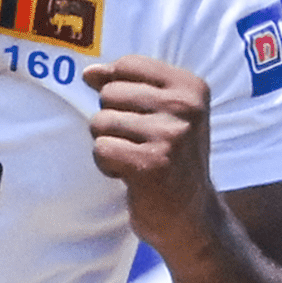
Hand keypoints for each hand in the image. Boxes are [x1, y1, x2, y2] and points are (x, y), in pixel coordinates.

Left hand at [82, 55, 221, 252]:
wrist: (192, 216)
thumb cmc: (170, 157)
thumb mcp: (159, 113)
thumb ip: (123, 85)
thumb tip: (89, 73)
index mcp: (190, 87)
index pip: (127, 66)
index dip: (117, 91)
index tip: (139, 115)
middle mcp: (185, 108)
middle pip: (109, 94)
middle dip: (112, 120)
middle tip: (139, 144)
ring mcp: (170, 137)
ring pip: (100, 122)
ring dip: (110, 144)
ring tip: (136, 159)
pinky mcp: (151, 165)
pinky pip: (101, 149)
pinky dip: (108, 165)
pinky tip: (131, 175)